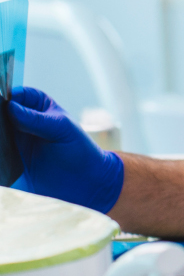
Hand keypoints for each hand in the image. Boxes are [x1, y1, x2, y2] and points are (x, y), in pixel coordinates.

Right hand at [8, 87, 123, 213]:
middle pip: (0, 114)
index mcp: (37, 106)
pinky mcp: (7, 162)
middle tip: (1, 128)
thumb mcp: (61, 128)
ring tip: (3, 142)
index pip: (14, 95)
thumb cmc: (79, 149)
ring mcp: (12, 141)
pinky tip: (0, 157)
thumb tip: (11, 107)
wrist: (84, 181)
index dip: (6, 97)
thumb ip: (37, 119)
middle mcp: (20, 121)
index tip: (4, 105)